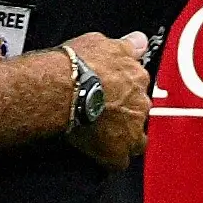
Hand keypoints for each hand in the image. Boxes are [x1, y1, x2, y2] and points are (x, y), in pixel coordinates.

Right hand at [58, 34, 151, 168]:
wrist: (62, 88)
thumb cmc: (78, 66)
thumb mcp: (104, 42)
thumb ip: (127, 45)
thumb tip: (139, 41)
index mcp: (137, 77)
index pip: (140, 86)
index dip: (126, 91)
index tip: (114, 92)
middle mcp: (140, 103)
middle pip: (139, 113)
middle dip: (125, 114)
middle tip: (105, 113)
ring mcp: (130, 129)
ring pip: (135, 139)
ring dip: (123, 138)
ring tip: (105, 136)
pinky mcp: (115, 151)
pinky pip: (118, 162)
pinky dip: (109, 159)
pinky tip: (99, 155)